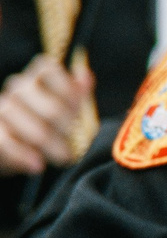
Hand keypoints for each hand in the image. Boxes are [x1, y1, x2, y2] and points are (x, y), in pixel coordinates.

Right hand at [0, 55, 91, 174]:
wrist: (13, 148)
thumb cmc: (45, 122)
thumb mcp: (64, 107)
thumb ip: (76, 91)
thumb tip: (86, 75)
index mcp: (38, 77)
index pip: (50, 71)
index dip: (68, 90)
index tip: (79, 110)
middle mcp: (18, 87)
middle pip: (47, 104)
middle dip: (64, 126)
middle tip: (75, 144)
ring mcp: (3, 107)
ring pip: (28, 123)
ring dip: (49, 143)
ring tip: (64, 158)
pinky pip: (6, 140)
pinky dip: (23, 154)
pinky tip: (38, 166)